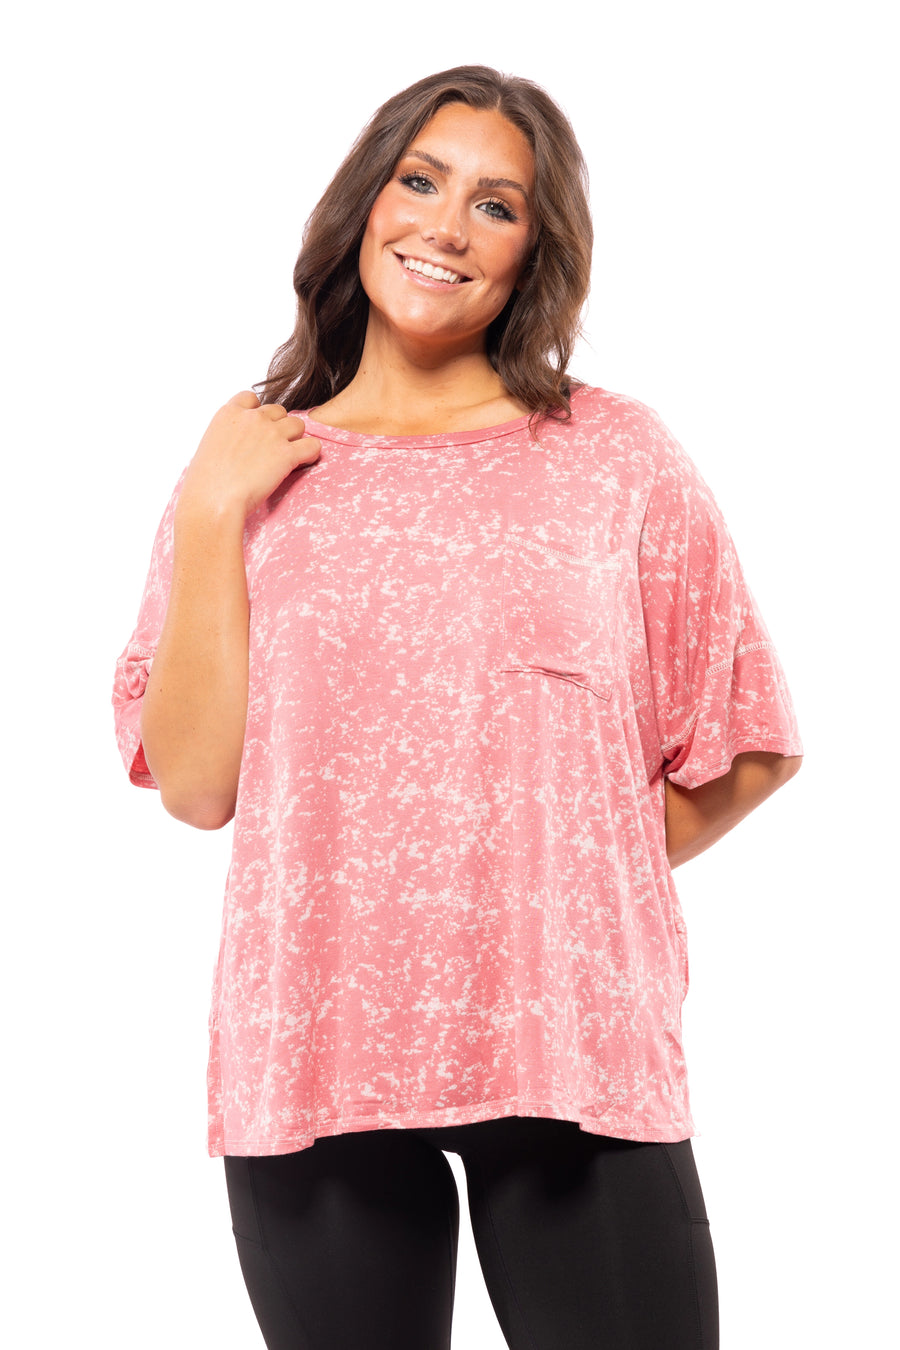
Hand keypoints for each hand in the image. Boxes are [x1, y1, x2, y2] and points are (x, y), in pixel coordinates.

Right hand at [177, 390, 320, 521]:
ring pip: (298, 425)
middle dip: (278, 427)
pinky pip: (313, 445)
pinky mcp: (287, 453)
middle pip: (279, 411)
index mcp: (229, 413)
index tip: (257, 431)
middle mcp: (252, 418)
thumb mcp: (209, 448)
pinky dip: (311, 454)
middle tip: (273, 450)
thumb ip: (226, 437)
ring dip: (296, 439)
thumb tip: (236, 446)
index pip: (252, 398)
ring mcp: (271, 434)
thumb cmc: (205, 484)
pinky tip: (302, 464)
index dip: (258, 414)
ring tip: (289, 457)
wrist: (213, 501)